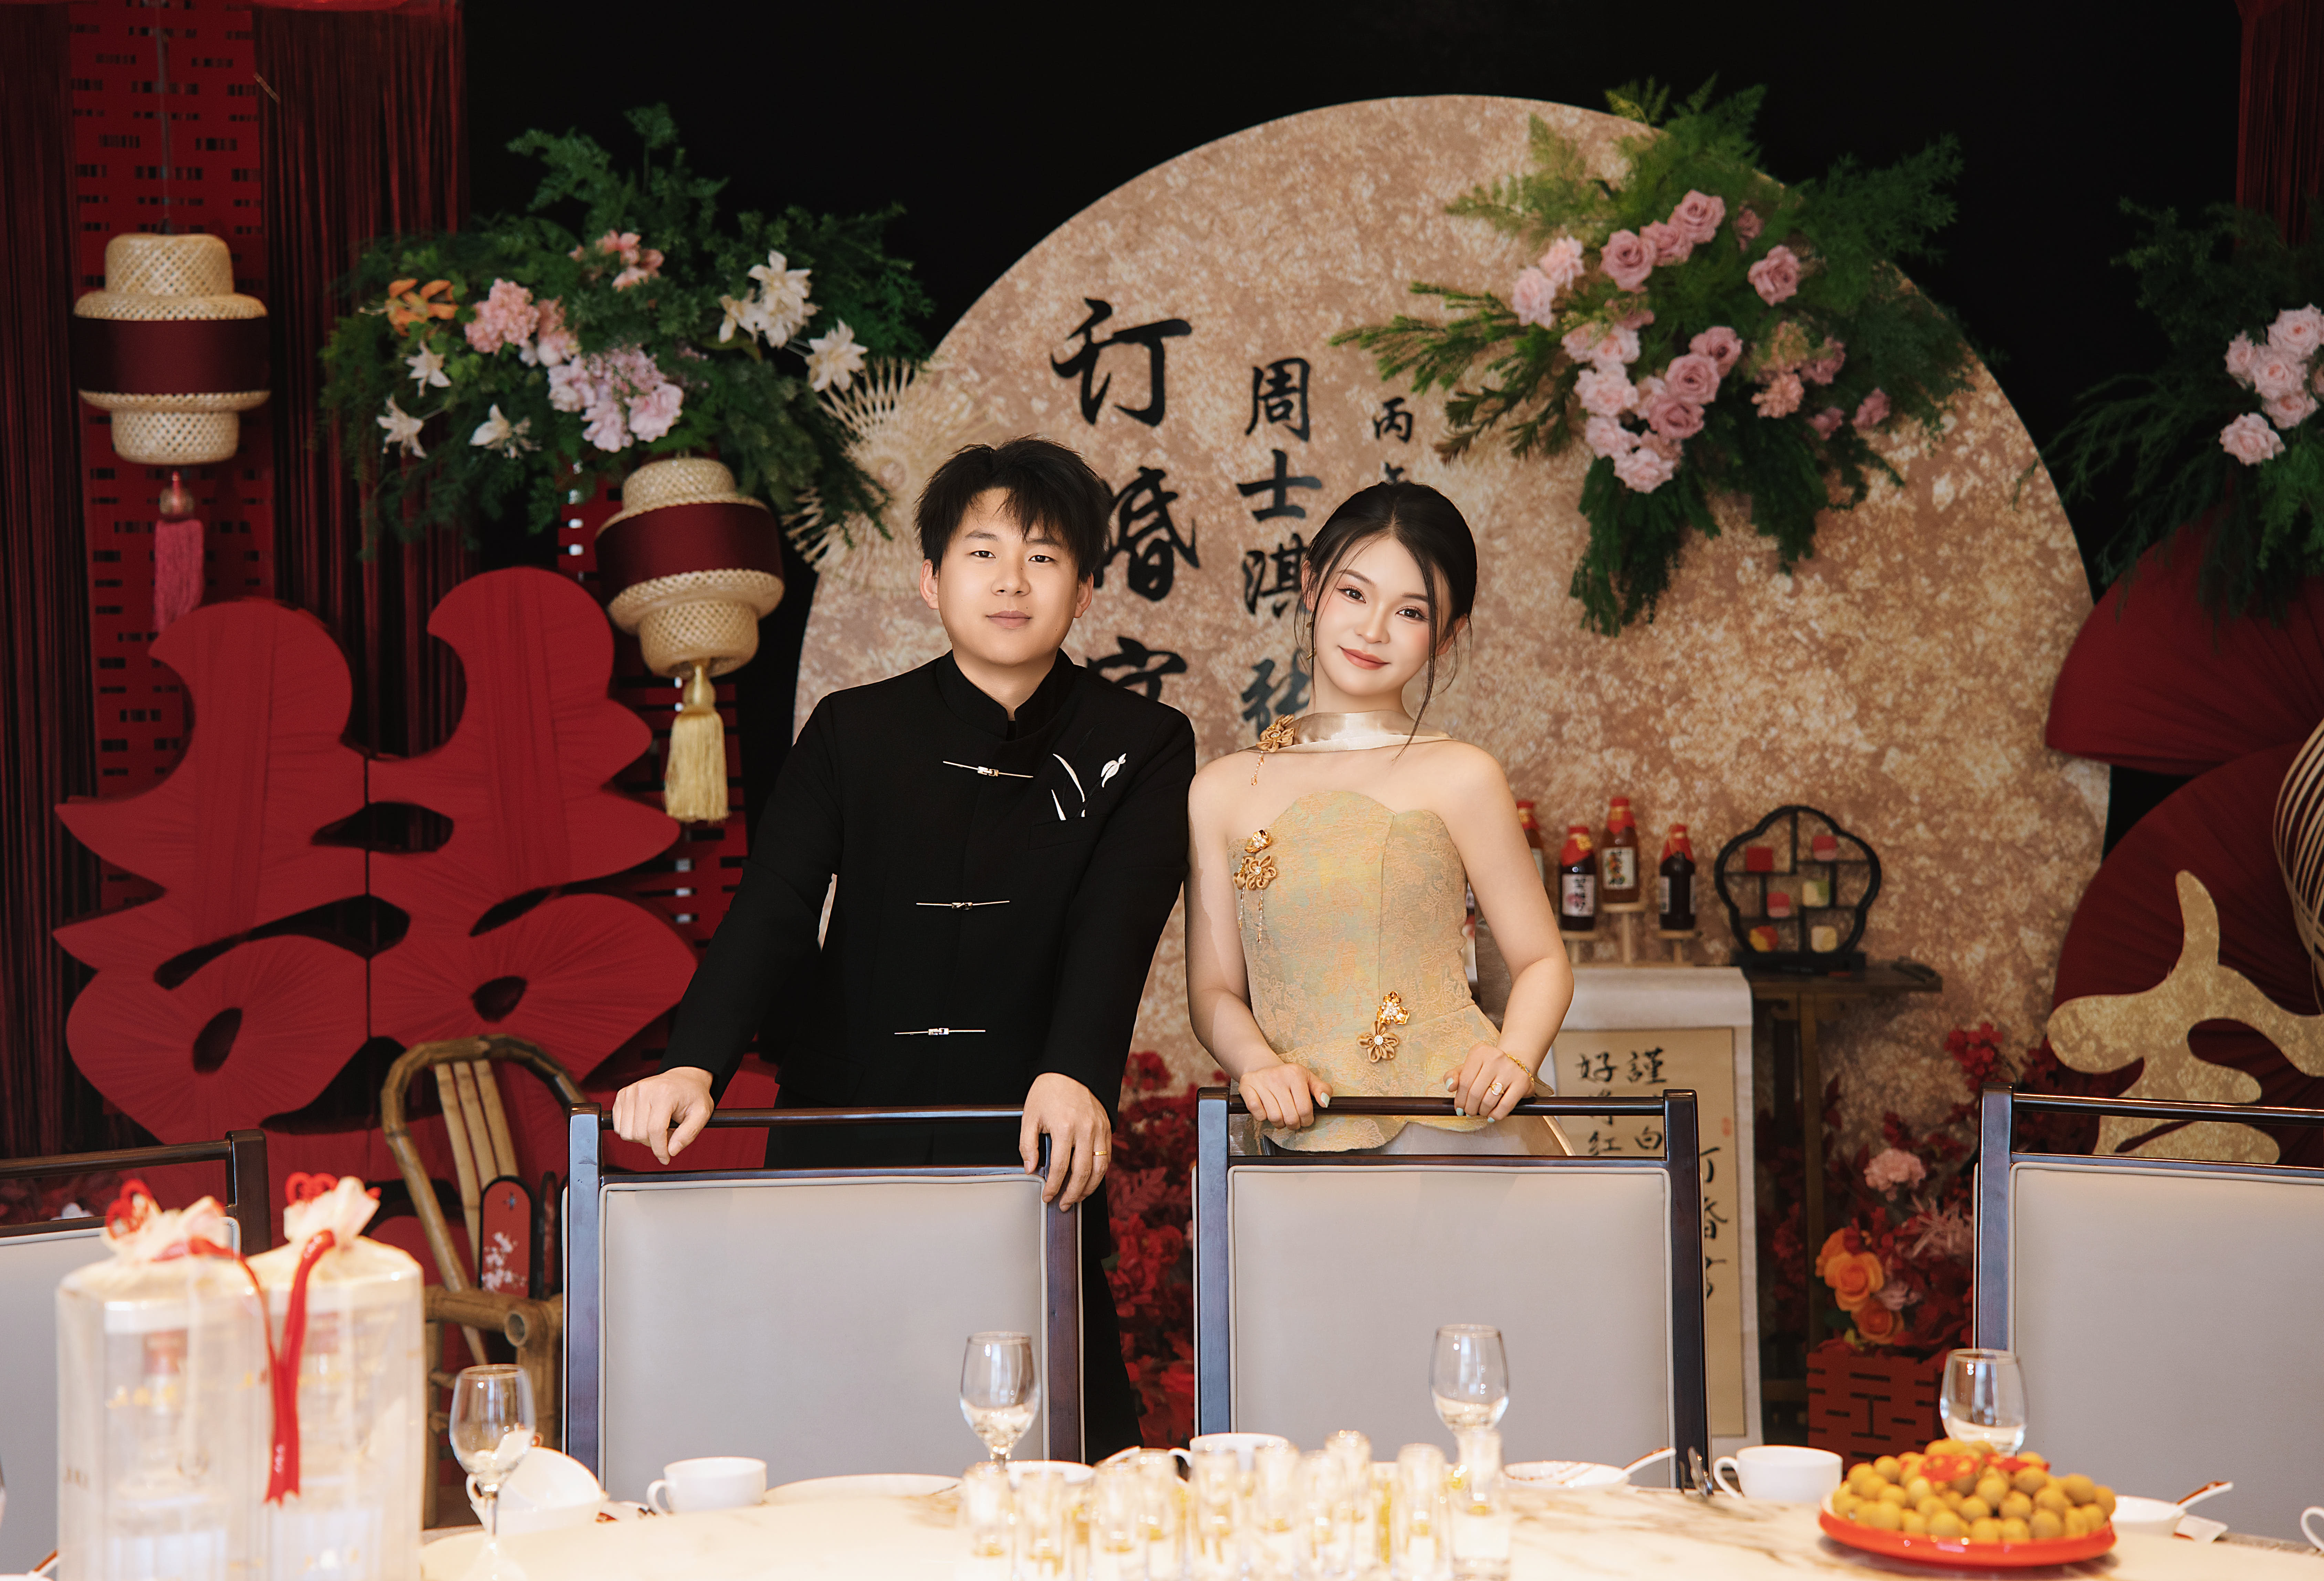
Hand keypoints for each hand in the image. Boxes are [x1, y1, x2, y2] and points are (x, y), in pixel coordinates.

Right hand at [611, 1067, 715, 1164]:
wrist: (684, 1078)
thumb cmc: (692, 1095)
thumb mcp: (702, 1114)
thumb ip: (688, 1134)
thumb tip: (671, 1151)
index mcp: (665, 1093)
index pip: (655, 1130)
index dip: (660, 1150)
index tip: (666, 1158)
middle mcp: (644, 1090)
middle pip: (639, 1134)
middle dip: (653, 1143)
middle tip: (667, 1135)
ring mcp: (631, 1092)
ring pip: (626, 1132)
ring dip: (641, 1138)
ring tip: (657, 1128)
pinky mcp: (622, 1095)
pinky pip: (618, 1126)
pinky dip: (631, 1131)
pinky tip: (645, 1123)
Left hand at [1021, 1072, 1110, 1208]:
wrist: (1071, 1070)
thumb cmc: (1048, 1091)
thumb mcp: (1030, 1116)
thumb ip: (1028, 1144)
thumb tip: (1030, 1168)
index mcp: (1064, 1127)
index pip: (1060, 1168)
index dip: (1053, 1187)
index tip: (1047, 1196)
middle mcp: (1085, 1130)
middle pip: (1082, 1173)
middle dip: (1072, 1194)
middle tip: (1063, 1205)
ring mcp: (1099, 1129)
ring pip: (1099, 1169)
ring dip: (1089, 1188)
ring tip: (1078, 1198)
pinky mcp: (1107, 1128)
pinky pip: (1106, 1157)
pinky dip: (1100, 1173)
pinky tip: (1090, 1180)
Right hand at [1239, 1061, 1331, 1130]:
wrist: (1263, 1066)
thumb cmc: (1288, 1077)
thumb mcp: (1309, 1079)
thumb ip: (1323, 1090)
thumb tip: (1324, 1103)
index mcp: (1295, 1073)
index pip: (1305, 1109)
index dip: (1307, 1120)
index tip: (1305, 1119)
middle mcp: (1277, 1076)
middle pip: (1290, 1116)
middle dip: (1294, 1124)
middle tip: (1293, 1120)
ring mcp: (1261, 1081)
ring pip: (1274, 1117)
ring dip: (1279, 1123)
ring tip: (1281, 1115)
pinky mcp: (1246, 1087)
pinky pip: (1257, 1113)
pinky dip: (1262, 1117)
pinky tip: (1266, 1111)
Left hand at [1445, 1042, 1533, 1120]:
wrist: (1515, 1064)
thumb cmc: (1486, 1069)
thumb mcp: (1468, 1068)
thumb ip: (1454, 1076)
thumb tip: (1449, 1087)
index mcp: (1479, 1052)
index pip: (1464, 1081)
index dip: (1459, 1099)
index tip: (1459, 1108)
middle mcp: (1495, 1057)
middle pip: (1475, 1092)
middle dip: (1470, 1108)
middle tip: (1470, 1112)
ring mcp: (1510, 1069)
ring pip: (1489, 1100)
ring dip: (1482, 1111)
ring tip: (1481, 1112)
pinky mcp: (1522, 1081)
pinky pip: (1505, 1105)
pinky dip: (1496, 1115)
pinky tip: (1492, 1116)